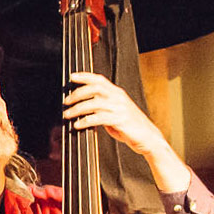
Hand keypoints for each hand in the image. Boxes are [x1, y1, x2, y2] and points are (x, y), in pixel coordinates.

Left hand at [62, 72, 190, 190]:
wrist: (147, 137)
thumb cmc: (129, 125)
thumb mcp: (114, 111)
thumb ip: (101, 106)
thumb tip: (82, 105)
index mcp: (117, 93)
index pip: (100, 80)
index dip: (85, 76)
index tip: (72, 77)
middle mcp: (118, 98)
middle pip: (95, 88)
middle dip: (77, 93)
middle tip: (66, 101)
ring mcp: (120, 108)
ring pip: (94, 103)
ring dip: (77, 109)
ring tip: (67, 114)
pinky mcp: (120, 120)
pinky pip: (99, 118)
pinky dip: (85, 120)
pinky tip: (77, 124)